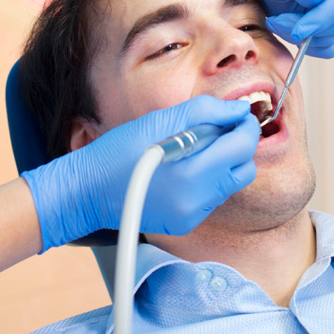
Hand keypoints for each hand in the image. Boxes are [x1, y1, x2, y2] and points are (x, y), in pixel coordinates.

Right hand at [21, 96, 259, 251]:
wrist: (87, 191)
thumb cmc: (118, 151)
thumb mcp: (160, 120)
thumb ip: (206, 112)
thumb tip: (239, 110)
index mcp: (193, 173)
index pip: (243, 147)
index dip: (245, 126)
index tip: (238, 114)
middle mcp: (197, 200)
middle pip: (244, 169)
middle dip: (238, 146)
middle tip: (218, 129)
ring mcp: (192, 216)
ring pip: (231, 183)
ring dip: (223, 162)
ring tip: (194, 148)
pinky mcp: (186, 223)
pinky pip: (213, 197)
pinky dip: (208, 180)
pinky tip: (184, 169)